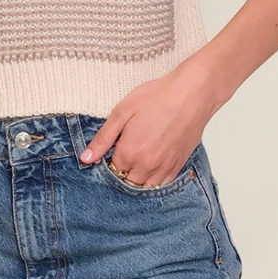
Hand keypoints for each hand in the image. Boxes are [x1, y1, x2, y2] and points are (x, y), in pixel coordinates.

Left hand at [78, 68, 215, 185]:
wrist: (192, 93)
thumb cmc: (157, 97)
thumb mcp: (122, 112)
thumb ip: (103, 138)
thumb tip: (85, 158)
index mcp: (128, 153)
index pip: (110, 169)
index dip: (108, 159)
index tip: (113, 148)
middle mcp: (145, 166)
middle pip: (126, 180)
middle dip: (122, 170)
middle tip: (126, 151)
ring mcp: (163, 168)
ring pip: (143, 185)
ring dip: (137, 177)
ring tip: (138, 158)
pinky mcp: (178, 166)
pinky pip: (161, 183)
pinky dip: (154, 179)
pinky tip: (152, 164)